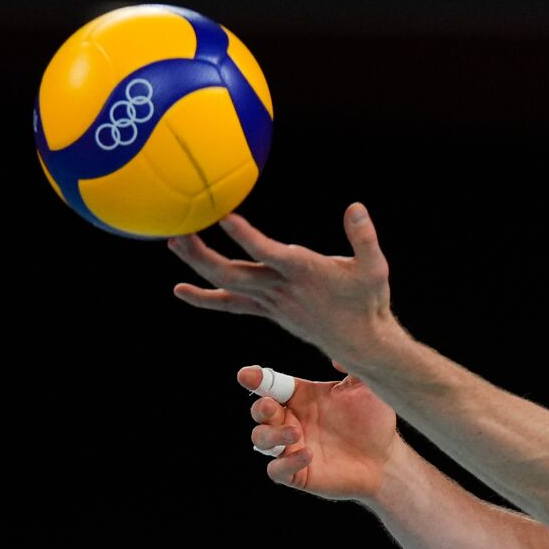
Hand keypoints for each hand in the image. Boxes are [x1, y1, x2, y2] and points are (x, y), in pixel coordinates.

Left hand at [168, 204, 401, 370]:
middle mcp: (281, 288)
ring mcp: (271, 302)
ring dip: (198, 264)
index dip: (244, 236)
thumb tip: (355, 207)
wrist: (360, 342)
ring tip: (174, 242)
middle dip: (202, 253)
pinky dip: (205, 297)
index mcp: (304, 272)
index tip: (223, 215)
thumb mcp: (375, 267)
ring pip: (227, 285)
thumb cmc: (368, 301)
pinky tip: (181, 289)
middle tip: (178, 229)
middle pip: (232, 273)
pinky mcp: (269, 310)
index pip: (267, 253)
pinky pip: (231, 303)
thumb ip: (364, 237)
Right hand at [243, 362, 398, 499]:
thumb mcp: (367, 388)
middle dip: (261, 408)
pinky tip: (308, 455)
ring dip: (271, 435)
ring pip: (261, 440)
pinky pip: (277, 470)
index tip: (247, 375)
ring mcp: (292, 447)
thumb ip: (353, 366)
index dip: (256, 378)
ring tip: (296, 433)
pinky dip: (286, 463)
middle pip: (260, 411)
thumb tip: (336, 352)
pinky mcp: (298, 473)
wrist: (387, 458)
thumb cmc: (375, 421)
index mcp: (302, 397)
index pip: (271, 385)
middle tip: (273, 406)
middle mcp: (292, 420)